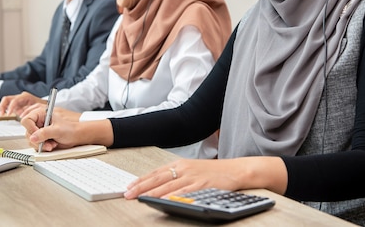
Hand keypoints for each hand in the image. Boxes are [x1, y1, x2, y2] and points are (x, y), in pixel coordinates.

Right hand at [0, 91, 45, 115]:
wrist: (45, 105)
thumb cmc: (43, 106)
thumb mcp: (40, 108)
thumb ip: (35, 112)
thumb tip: (31, 118)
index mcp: (26, 97)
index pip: (15, 100)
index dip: (11, 107)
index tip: (9, 113)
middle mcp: (20, 97)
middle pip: (8, 99)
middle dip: (3, 106)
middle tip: (1, 114)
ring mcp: (17, 101)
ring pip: (6, 102)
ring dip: (1, 108)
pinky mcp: (15, 106)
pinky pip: (7, 106)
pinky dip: (3, 110)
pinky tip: (0, 114)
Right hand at [21, 109, 114, 151]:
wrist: (77, 136)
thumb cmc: (71, 129)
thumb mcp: (57, 130)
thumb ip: (44, 133)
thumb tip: (33, 137)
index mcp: (41, 114)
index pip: (27, 120)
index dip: (30, 128)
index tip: (36, 135)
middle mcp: (39, 122)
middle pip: (27, 132)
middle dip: (37, 140)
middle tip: (47, 143)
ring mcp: (39, 131)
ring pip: (31, 140)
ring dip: (40, 144)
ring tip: (52, 144)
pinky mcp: (41, 138)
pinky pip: (35, 145)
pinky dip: (42, 147)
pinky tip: (51, 145)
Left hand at [123, 159, 243, 199]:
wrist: (235, 170)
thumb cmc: (214, 172)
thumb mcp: (193, 170)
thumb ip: (177, 176)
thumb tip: (160, 185)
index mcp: (181, 164)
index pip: (156, 172)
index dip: (141, 180)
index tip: (129, 186)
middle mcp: (184, 168)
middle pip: (158, 178)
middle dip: (141, 186)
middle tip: (128, 194)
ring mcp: (193, 176)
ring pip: (168, 185)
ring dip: (152, 192)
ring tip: (140, 198)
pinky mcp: (202, 185)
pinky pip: (185, 191)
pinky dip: (173, 196)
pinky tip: (164, 200)